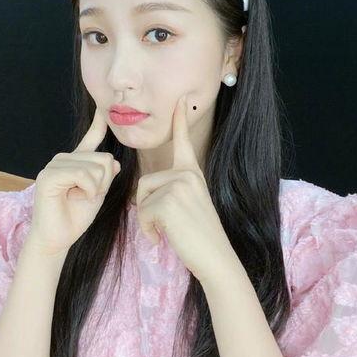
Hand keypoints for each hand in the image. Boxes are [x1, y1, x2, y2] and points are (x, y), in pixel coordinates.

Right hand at [29, 108, 120, 255]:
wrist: (58, 238)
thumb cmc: (76, 217)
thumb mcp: (98, 193)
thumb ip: (105, 175)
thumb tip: (114, 161)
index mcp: (76, 161)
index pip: (91, 138)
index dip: (98, 123)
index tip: (103, 108)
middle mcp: (64, 158)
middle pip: (103, 158)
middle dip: (103, 182)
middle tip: (86, 196)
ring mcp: (55, 165)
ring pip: (95, 167)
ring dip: (94, 188)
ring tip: (79, 198)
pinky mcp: (49, 175)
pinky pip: (83, 174)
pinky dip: (87, 189)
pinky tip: (77, 197)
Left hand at [136, 94, 237, 284]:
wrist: (215, 257)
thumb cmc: (200, 237)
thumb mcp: (190, 204)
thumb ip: (173, 190)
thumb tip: (148, 190)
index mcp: (193, 173)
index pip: (184, 141)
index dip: (180, 120)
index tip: (181, 98)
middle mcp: (187, 174)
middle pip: (145, 182)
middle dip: (146, 208)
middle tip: (166, 227)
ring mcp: (178, 185)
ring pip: (141, 198)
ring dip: (147, 220)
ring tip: (166, 232)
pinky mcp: (168, 201)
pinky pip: (142, 212)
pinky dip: (147, 230)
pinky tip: (162, 239)